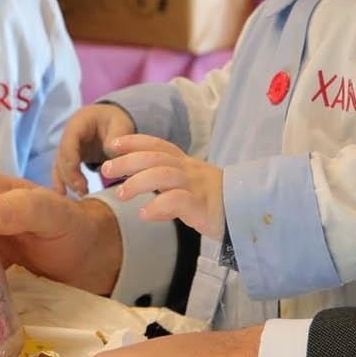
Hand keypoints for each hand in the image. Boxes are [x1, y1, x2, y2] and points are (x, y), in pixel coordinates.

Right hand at [52, 104, 134, 195]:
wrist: (110, 119)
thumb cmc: (115, 120)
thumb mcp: (121, 124)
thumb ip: (117, 136)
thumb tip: (110, 152)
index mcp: (78, 123)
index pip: (68, 144)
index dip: (71, 163)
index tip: (81, 182)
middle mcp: (67, 135)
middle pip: (61, 158)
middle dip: (70, 177)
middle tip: (83, 192)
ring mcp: (66, 147)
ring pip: (59, 166)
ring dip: (66, 182)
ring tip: (80, 195)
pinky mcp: (69, 158)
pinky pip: (62, 171)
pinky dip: (63, 183)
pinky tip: (65, 195)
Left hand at [99, 134, 224, 239]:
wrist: (250, 214)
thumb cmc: (217, 203)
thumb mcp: (190, 187)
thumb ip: (168, 184)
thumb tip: (138, 189)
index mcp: (186, 164)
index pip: (158, 145)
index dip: (135, 141)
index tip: (113, 144)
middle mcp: (190, 170)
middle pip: (155, 157)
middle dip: (127, 161)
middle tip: (105, 170)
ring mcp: (198, 186)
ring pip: (164, 175)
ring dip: (138, 183)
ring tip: (121, 195)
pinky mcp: (204, 206)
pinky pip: (179, 201)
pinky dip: (158, 207)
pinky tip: (145, 214)